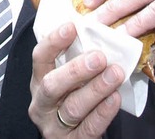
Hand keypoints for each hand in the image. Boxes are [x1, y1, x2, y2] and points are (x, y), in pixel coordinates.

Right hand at [29, 22, 122, 137]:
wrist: (74, 138)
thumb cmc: (73, 98)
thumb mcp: (67, 79)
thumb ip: (74, 59)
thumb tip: (96, 32)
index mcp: (39, 80)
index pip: (39, 58)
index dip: (53, 41)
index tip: (72, 27)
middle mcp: (42, 103)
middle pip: (52, 85)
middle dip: (76, 70)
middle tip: (99, 57)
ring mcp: (54, 126)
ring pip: (73, 107)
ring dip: (96, 89)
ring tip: (115, 74)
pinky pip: (89, 128)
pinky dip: (103, 112)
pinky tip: (115, 98)